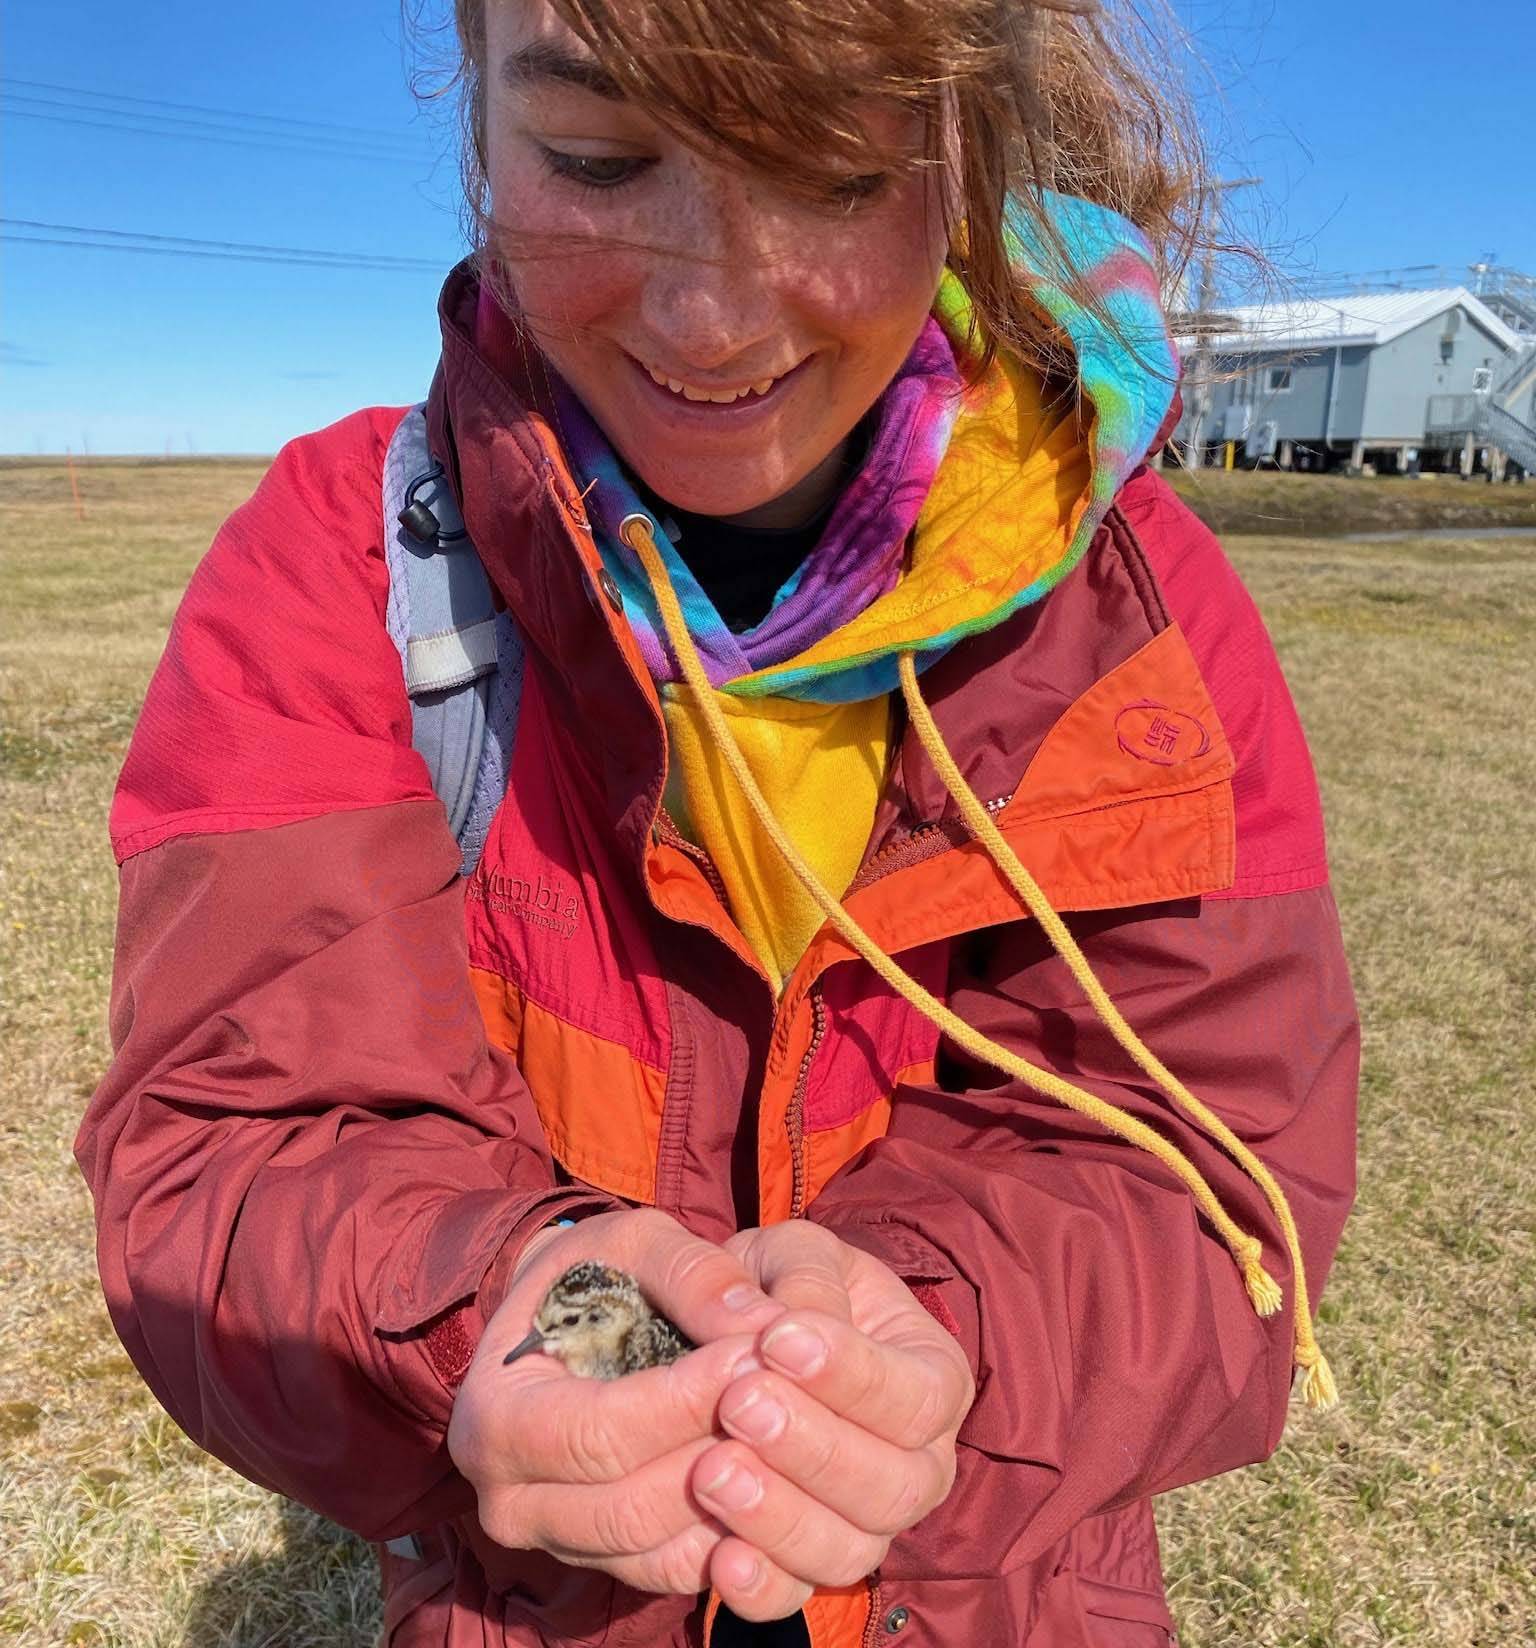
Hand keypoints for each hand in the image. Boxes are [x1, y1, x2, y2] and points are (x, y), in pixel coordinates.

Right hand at [448, 1208, 784, 1594]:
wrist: (569, 1326)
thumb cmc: (596, 1277)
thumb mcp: (632, 1243)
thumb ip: (693, 1273)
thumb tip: (763, 1321)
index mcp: (497, 1418)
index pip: (601, 1431)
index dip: (686, 1399)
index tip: (758, 1354)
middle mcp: (512, 1500)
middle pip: (632, 1505)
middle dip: (720, 1449)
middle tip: (792, 1394)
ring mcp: (560, 1544)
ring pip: (661, 1550)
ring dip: (739, 1500)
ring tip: (795, 1432)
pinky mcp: (607, 1565)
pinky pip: (678, 1572)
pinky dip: (736, 1538)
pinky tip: (784, 1479)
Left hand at [690, 1223, 974, 1621]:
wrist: (742, 1333)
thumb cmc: (783, 1284)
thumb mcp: (794, 1254)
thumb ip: (797, 1277)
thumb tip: (769, 1325)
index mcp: (932, 1375)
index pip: (919, 1395)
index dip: (853, 1376)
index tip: (776, 1341)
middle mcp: (918, 1463)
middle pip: (895, 1487)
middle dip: (815, 1450)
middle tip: (739, 1405)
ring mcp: (865, 1523)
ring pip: (848, 1550)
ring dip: (780, 1516)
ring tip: (710, 1470)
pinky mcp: (804, 1564)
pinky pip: (794, 1597)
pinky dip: (759, 1588)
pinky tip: (718, 1556)